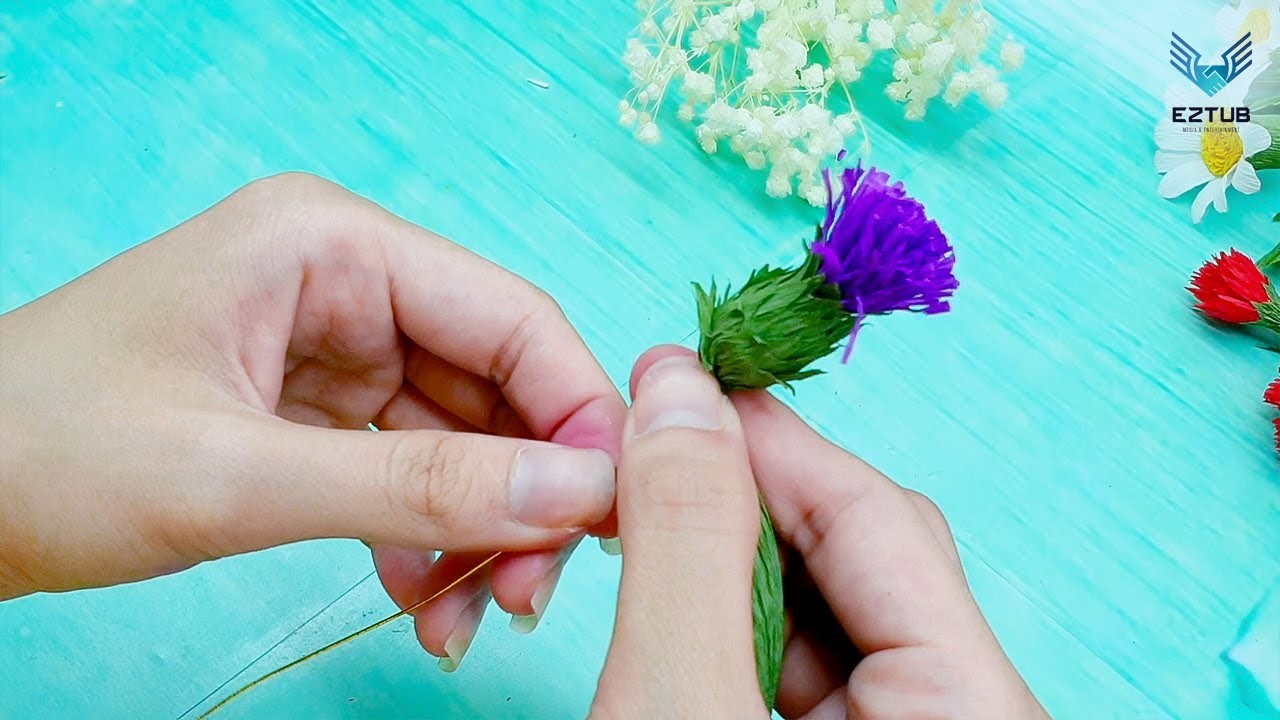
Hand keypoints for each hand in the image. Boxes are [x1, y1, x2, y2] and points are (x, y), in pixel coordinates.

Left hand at [0, 173, 625, 670]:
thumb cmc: (45, 452)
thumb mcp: (239, 477)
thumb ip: (418, 486)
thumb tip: (578, 497)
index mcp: (330, 244)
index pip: (509, 318)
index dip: (577, 415)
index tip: (613, 517)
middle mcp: (343, 282)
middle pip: (496, 386)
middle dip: (522, 493)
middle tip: (528, 595)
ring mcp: (329, 348)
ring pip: (461, 439)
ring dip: (478, 532)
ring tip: (465, 619)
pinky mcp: (313, 409)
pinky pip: (410, 471)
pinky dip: (427, 538)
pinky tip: (416, 598)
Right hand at [592, 346, 1048, 718]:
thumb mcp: (678, 702)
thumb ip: (689, 548)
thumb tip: (680, 394)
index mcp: (967, 708)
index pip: (878, 520)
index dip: (765, 440)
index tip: (671, 382)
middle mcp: (959, 711)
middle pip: (859, 556)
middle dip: (742, 496)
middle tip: (644, 447)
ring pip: (826, 607)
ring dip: (729, 555)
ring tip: (644, 517)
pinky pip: (807, 661)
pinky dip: (734, 616)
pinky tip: (677, 595)